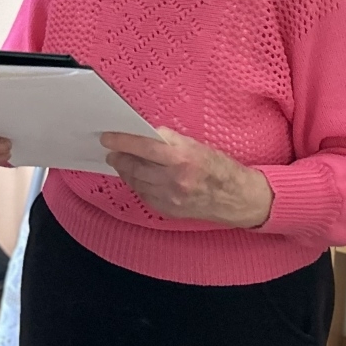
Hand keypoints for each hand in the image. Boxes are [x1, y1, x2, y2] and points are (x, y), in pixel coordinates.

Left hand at [101, 128, 273, 227]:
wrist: (237, 198)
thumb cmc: (219, 167)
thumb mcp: (197, 146)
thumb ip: (170, 141)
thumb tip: (145, 135)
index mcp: (183, 158)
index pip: (143, 147)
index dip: (122, 141)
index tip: (108, 137)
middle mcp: (175, 179)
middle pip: (135, 166)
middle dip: (119, 157)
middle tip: (111, 150)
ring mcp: (171, 198)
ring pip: (136, 182)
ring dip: (126, 171)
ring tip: (121, 162)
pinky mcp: (169, 210)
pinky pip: (145, 195)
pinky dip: (137, 184)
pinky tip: (137, 177)